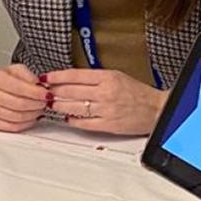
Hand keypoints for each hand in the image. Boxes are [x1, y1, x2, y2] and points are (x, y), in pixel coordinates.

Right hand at [0, 63, 47, 132]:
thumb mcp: (11, 69)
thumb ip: (27, 74)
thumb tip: (39, 85)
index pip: (21, 88)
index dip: (37, 93)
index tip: (47, 93)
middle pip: (21, 104)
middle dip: (38, 104)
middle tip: (45, 101)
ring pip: (18, 117)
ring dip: (34, 114)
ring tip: (39, 108)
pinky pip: (13, 127)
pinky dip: (26, 123)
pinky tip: (31, 117)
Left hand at [44, 68, 167, 135]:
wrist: (155, 109)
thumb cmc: (138, 93)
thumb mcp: (117, 76)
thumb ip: (95, 77)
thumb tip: (72, 79)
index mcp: (108, 77)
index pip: (75, 75)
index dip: (57, 76)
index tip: (46, 77)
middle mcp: (105, 93)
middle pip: (70, 91)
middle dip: (53, 91)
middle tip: (44, 91)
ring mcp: (105, 110)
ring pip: (73, 107)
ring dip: (59, 105)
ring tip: (52, 103)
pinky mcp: (107, 125)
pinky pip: (82, 123)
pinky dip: (71, 120)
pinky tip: (67, 116)